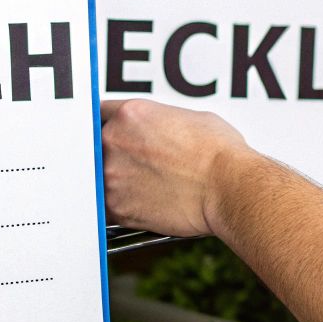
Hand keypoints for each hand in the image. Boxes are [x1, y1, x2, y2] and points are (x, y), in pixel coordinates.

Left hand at [101, 99, 251, 236]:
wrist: (228, 187)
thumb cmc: (218, 154)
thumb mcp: (188, 117)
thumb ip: (158, 123)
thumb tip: (157, 131)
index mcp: (130, 114)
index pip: (100, 115)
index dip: (109, 127)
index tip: (113, 136)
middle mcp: (114, 142)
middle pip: (94, 146)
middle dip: (112, 155)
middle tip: (136, 164)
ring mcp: (112, 176)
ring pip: (97, 178)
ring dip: (114, 182)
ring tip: (144, 186)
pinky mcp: (117, 207)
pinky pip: (104, 207)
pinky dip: (118, 207)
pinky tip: (140, 204)